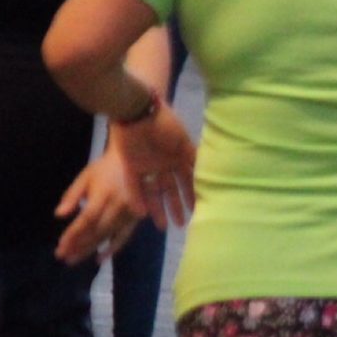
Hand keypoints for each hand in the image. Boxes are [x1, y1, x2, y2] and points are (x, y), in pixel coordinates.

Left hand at [55, 149, 152, 262]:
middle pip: (97, 231)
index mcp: (104, 193)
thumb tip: (59, 215)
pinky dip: (113, 249)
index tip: (61, 247)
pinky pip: (124, 236)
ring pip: (108, 236)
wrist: (134, 161)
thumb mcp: (85, 176)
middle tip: (64, 257)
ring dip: (91, 249)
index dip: (74, 234)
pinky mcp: (137, 218)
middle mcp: (118, 205)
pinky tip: (100, 258)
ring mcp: (130, 213)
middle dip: (79, 246)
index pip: (87, 218)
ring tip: (74, 259)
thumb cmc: (105, 169)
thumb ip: (72, 195)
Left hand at [112, 105, 196, 231]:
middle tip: (180, 225)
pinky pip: (134, 186)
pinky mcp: (130, 166)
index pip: (187, 180)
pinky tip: (143, 214)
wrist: (137, 110)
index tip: (197, 210)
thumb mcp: (183, 140)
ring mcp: (146, 166)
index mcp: (177, 156)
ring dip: (157, 208)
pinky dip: (137, 199)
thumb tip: (206, 175)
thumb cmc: (163, 123)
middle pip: (170, 189)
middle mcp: (163, 164)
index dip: (192, 195)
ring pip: (153, 192)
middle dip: (175, 207)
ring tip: (162, 226)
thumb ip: (192, 158)